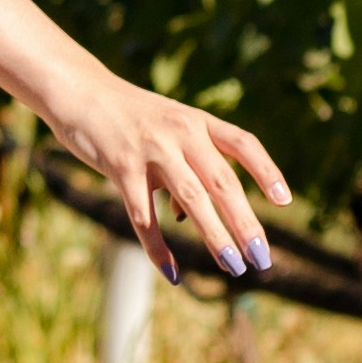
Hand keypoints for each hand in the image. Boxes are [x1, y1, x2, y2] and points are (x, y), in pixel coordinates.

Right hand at [45, 70, 290, 285]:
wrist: (78, 90)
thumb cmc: (126, 116)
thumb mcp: (164, 130)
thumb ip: (182, 165)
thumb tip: (186, 215)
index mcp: (197, 121)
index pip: (243, 143)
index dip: (266, 171)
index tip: (283, 202)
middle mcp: (180, 132)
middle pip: (223, 182)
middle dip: (246, 223)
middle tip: (263, 258)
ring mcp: (151, 149)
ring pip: (191, 200)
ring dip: (215, 237)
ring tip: (234, 267)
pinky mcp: (121, 167)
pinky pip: (144, 216)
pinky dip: (158, 248)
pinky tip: (172, 272)